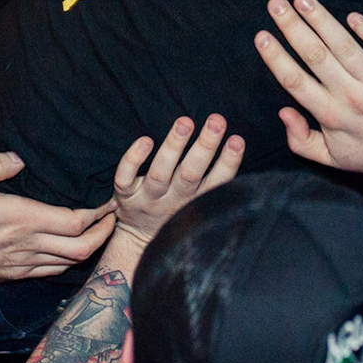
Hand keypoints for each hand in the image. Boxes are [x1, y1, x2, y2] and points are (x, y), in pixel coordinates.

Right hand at [0, 152, 117, 288]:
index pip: (75, 221)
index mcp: (23, 219)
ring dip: (90, 247)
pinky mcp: (15, 273)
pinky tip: (71, 249)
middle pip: (83, 247)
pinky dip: (69, 261)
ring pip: (70, 262)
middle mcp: (29, 243)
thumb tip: (18, 157)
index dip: (99, 213)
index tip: (109, 200)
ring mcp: (23, 262)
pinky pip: (52, 271)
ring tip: (99, 230)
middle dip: (104, 233)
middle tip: (113, 217)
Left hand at [110, 115, 244, 250]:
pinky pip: (125, 178)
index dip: (228, 163)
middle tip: (217, 120)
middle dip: (205, 147)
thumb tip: (236, 143)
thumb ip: (212, 180)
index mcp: (194, 201)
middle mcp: (173, 200)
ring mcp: (147, 199)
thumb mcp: (196, 204)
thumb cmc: (174, 213)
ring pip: (160, 174)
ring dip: (173, 147)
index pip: (216, 183)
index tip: (237, 140)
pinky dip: (133, 160)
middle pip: (190, 174)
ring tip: (185, 122)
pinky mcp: (124, 196)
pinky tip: (145, 140)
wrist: (139, 241)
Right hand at [256, 0, 362, 182]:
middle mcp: (352, 97)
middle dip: (293, 27)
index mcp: (331, 115)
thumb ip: (301, 140)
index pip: (295, 81)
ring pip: (345, 46)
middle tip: (276, 3)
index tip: (261, 35)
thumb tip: (283, 112)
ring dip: (322, 20)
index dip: (276, 57)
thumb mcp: (332, 158)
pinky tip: (351, 16)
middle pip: (316, 56)